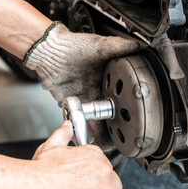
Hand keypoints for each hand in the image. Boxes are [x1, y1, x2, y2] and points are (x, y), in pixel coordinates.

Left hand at [24, 22, 139, 149]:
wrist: (49, 51)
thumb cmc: (73, 46)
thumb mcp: (100, 46)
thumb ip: (119, 47)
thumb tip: (138, 47)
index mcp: (105, 80)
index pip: (118, 99)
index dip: (123, 111)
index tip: (128, 122)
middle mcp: (95, 90)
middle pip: (106, 114)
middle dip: (111, 127)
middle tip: (116, 139)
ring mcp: (82, 98)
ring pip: (92, 120)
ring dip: (97, 131)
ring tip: (103, 142)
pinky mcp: (68, 103)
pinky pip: (76, 119)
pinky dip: (80, 128)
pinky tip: (84, 135)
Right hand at [31, 121, 129, 188]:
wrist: (39, 188)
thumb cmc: (44, 171)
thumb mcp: (51, 147)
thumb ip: (62, 135)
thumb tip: (67, 127)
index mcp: (96, 156)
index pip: (104, 165)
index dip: (96, 174)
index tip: (88, 179)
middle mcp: (105, 172)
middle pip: (112, 181)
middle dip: (103, 187)